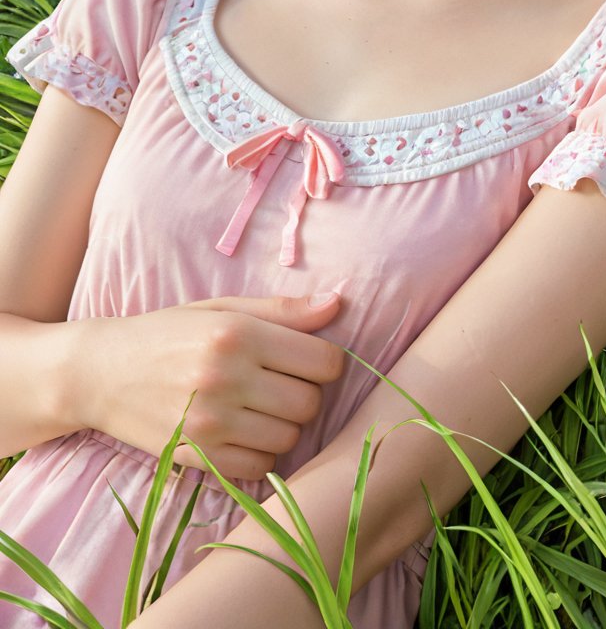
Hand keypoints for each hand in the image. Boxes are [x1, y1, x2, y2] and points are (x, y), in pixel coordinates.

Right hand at [75, 292, 345, 480]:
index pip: (323, 360)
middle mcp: (226, 378)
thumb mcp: (222, 309)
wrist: (100, 373)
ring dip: (284, 424)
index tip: (306, 359)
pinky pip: (261, 466)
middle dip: (304, 392)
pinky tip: (244, 431)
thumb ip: (283, 310)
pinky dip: (262, 452)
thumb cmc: (168, 333)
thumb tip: (338, 304)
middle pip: (310, 402)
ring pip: (290, 437)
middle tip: (280, 383)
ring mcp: (211, 423)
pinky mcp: (197, 457)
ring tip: (259, 406)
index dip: (323, 360)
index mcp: (237, 334)